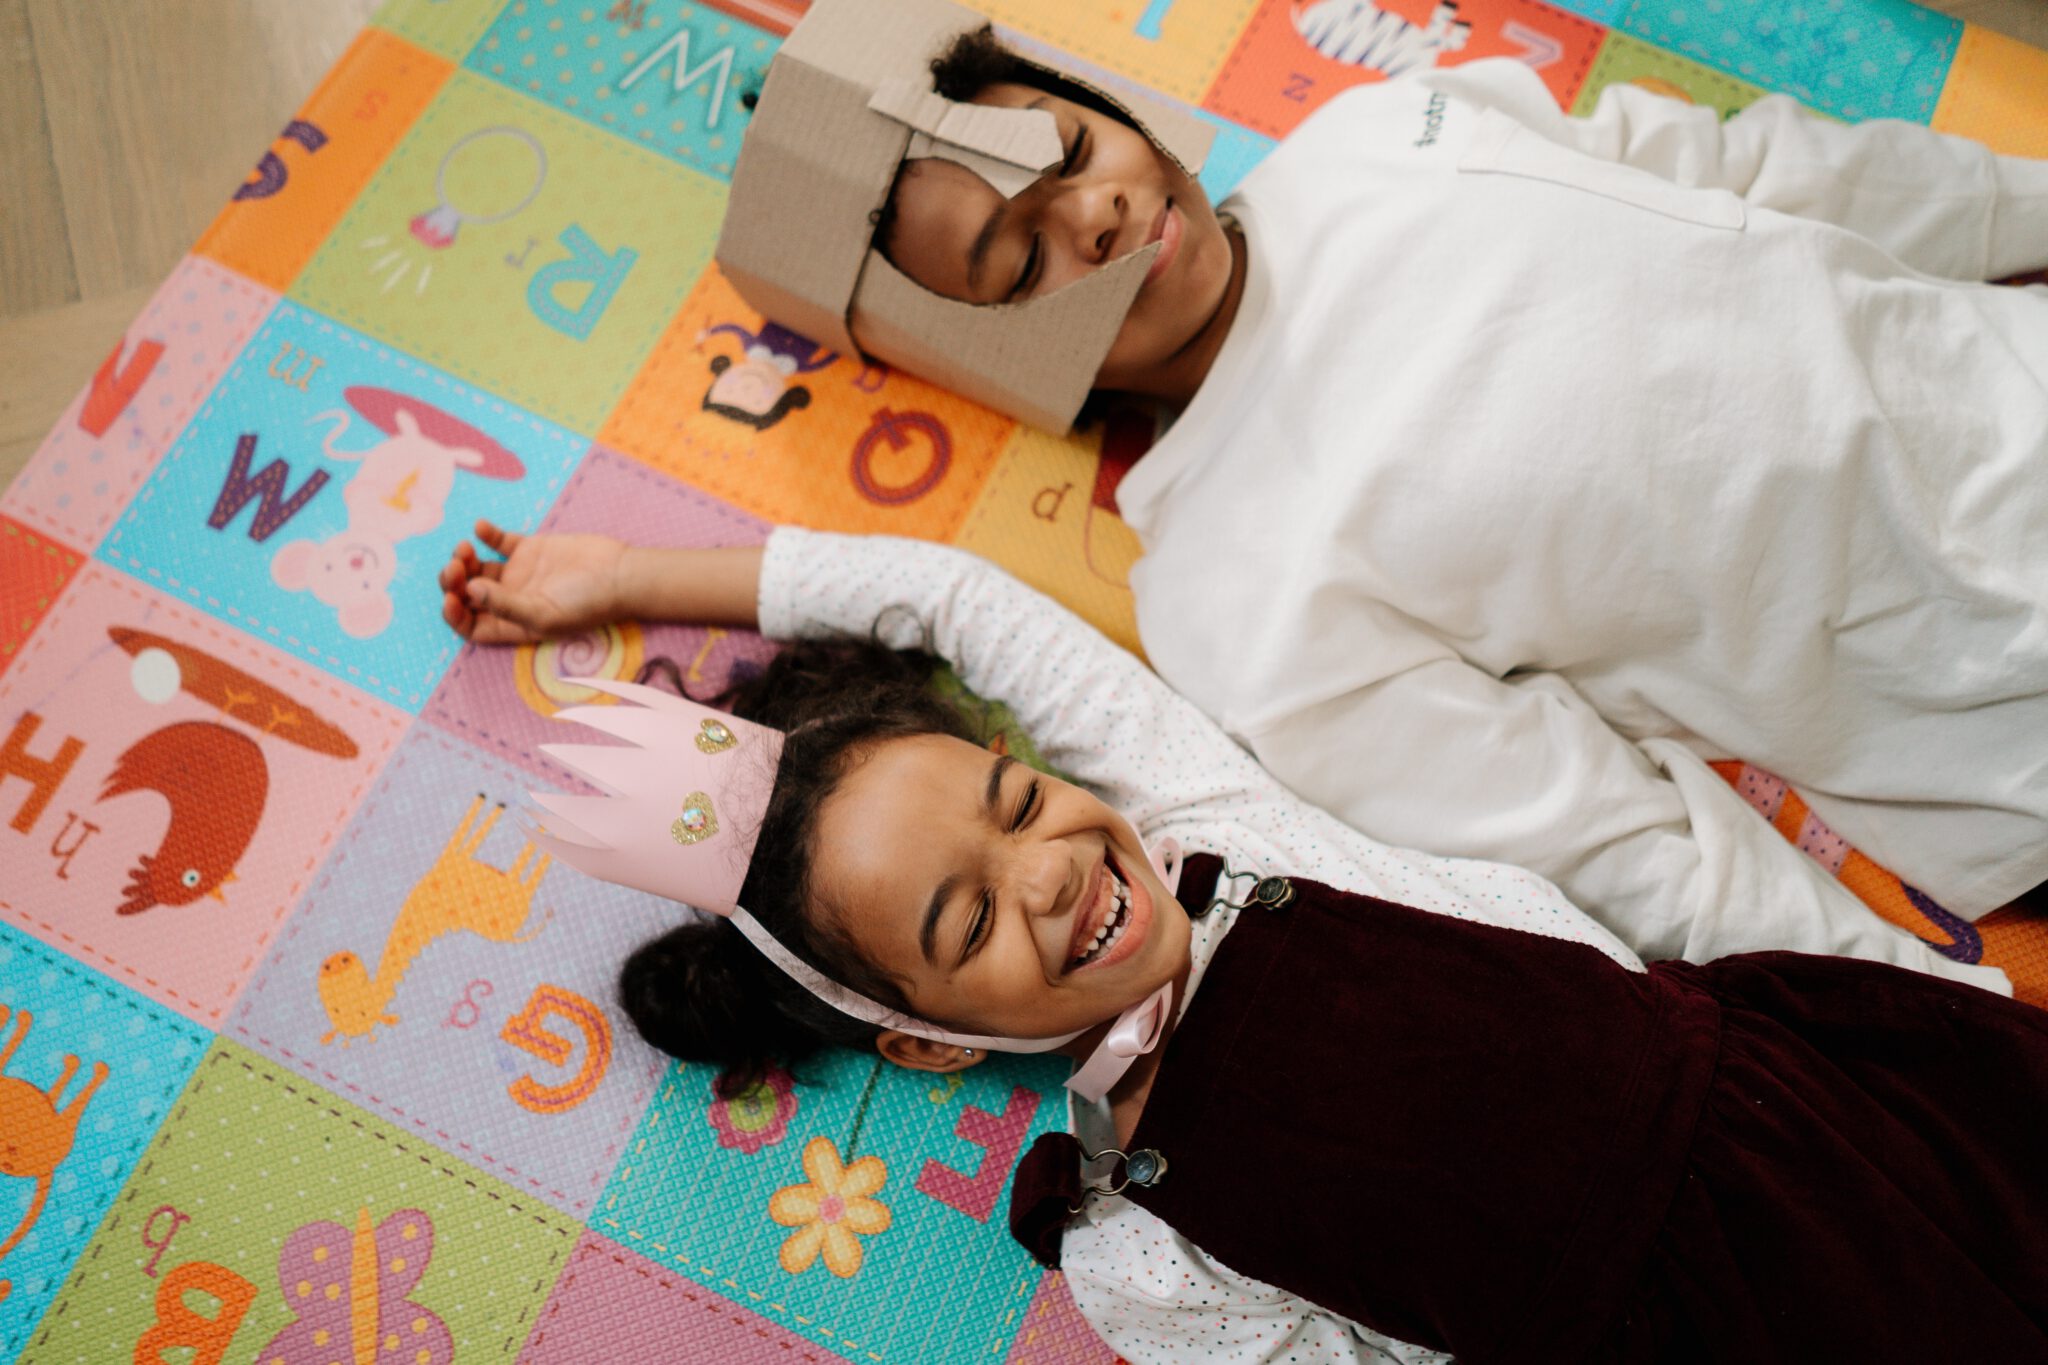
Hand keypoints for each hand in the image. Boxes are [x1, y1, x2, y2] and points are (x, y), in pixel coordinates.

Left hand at [439, 519, 627, 644]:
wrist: (620, 574)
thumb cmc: (588, 604)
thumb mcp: (544, 614)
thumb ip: (504, 606)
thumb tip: (470, 590)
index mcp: (513, 625)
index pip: (471, 625)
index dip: (454, 615)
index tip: (452, 598)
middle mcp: (511, 601)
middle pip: (468, 595)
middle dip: (453, 583)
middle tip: (454, 568)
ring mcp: (519, 574)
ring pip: (477, 568)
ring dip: (464, 559)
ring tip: (465, 548)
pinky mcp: (530, 549)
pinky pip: (498, 542)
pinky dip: (485, 534)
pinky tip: (481, 527)